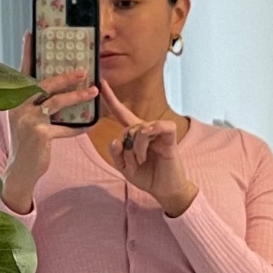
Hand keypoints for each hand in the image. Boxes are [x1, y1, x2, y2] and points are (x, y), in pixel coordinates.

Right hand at [0, 32, 98, 213]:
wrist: (20, 170)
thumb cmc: (27, 143)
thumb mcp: (27, 120)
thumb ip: (38, 104)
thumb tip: (60, 88)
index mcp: (14, 100)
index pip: (22, 73)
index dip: (26, 54)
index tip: (30, 34)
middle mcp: (17, 107)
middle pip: (43, 85)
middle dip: (64, 76)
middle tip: (83, 70)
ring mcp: (27, 121)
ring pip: (56, 103)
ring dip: (77, 96)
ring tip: (94, 92)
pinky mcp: (38, 135)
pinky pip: (64, 128)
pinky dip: (77, 128)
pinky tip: (88, 126)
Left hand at [99, 79, 197, 215]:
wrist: (165, 189)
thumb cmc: (146, 176)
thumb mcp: (125, 167)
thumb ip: (117, 154)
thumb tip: (115, 140)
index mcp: (134, 135)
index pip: (121, 113)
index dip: (111, 99)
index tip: (102, 83)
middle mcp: (146, 130)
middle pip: (128, 127)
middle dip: (126, 148)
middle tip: (134, 163)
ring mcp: (159, 133)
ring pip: (140, 129)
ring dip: (137, 149)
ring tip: (141, 161)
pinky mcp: (170, 139)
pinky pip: (162, 127)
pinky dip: (152, 134)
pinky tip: (149, 143)